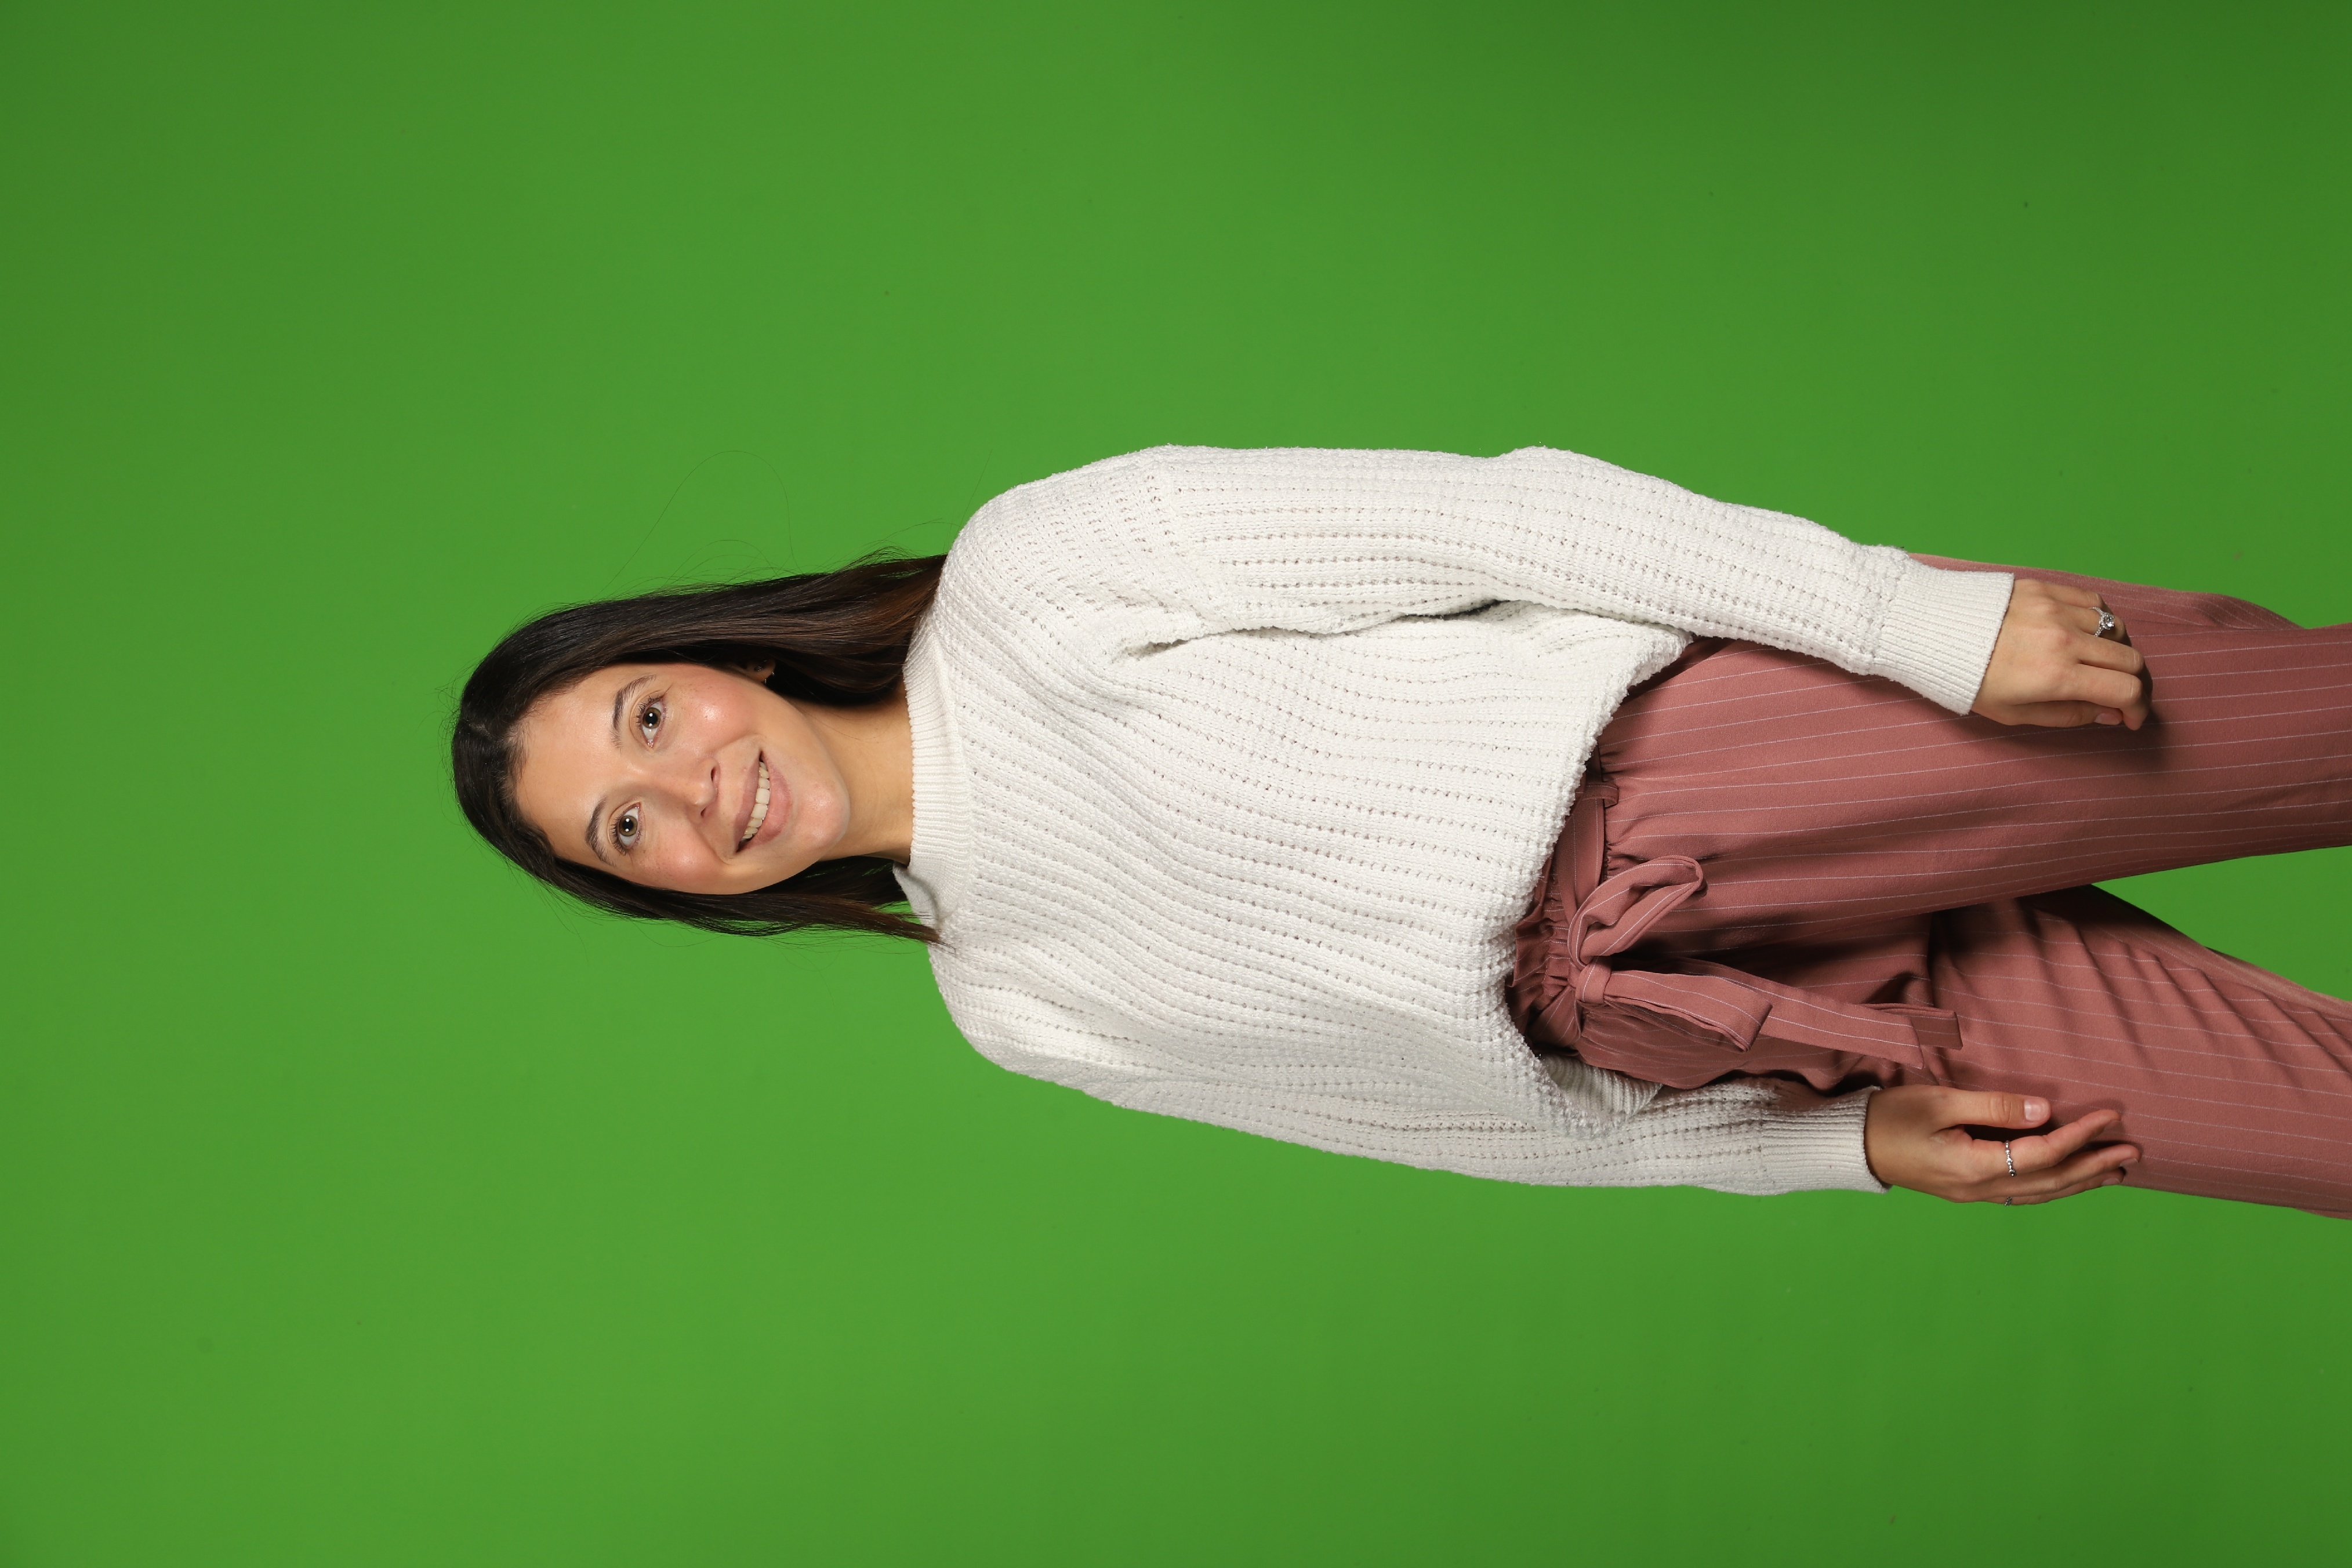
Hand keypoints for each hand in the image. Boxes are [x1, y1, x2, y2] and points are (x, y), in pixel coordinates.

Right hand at [1863, 1085, 2138, 1204]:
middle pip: (2051, 1180)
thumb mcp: (1940, 1102)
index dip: (2081, 1134)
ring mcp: (1975, 1194)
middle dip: (2094, 1164)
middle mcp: (1982, 1188)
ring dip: (2080, 1181)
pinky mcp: (1967, 1190)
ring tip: (2114, 1172)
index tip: (2111, 1115)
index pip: (2044, 1152)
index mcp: (1976, 1166)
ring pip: (2041, 1193)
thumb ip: (1994, 1106)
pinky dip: (2054, 1186)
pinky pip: (2024, 1193)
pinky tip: (2067, 1180)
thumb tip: (2044, 1109)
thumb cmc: (1891, 1117)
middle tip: (2133, 1151)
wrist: (1852, 1146)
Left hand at [1971, 578, 2148, 729]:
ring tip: (2097, 662)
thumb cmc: (1969, 679)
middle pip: (2130, 659)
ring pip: (2116, 628)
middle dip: (2132, 682)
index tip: (2128, 717)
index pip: (2125, 690)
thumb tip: (2109, 714)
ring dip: (2115, 650)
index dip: (2137, 708)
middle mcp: (2064, 640)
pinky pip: (2094, 602)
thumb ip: (2068, 716)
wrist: (1933, 633)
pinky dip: (2100, 620)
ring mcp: (2057, 610)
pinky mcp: (2046, 589)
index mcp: (2056, 676)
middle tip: (2119, 692)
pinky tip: (2086, 633)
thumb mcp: (2014, 714)